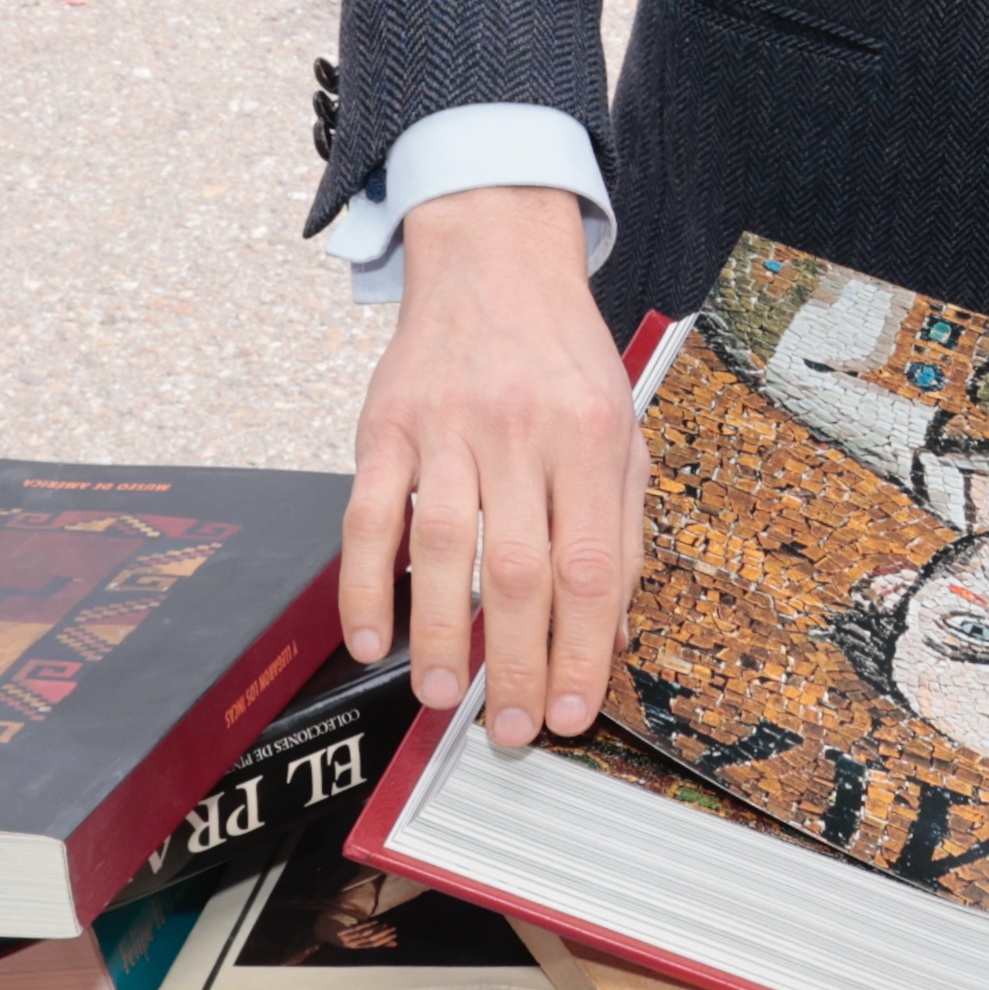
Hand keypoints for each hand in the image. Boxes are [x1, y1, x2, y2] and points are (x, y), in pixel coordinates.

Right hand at [347, 185, 647, 750]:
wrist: (495, 259)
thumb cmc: (561, 357)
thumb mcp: (621, 429)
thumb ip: (622, 528)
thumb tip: (614, 631)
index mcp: (593, 437)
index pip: (591, 565)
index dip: (581, 649)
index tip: (569, 710)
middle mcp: (522, 432)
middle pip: (518, 571)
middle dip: (514, 665)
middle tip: (506, 730)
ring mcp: (448, 427)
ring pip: (441, 549)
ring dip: (439, 637)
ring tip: (442, 698)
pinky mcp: (385, 425)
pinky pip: (369, 517)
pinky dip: (366, 586)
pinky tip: (373, 639)